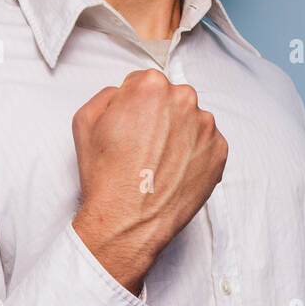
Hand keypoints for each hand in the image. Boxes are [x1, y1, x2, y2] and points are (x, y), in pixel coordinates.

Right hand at [71, 69, 228, 294]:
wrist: (128, 223)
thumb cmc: (106, 177)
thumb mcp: (84, 121)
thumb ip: (107, 94)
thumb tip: (123, 94)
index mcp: (151, 85)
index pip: (147, 82)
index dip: (136, 105)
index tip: (132, 127)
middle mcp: (184, 100)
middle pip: (173, 99)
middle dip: (161, 118)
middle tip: (145, 148)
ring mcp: (206, 127)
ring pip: (192, 121)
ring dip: (180, 135)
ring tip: (160, 163)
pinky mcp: (219, 153)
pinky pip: (208, 144)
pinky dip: (195, 155)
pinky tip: (175, 172)